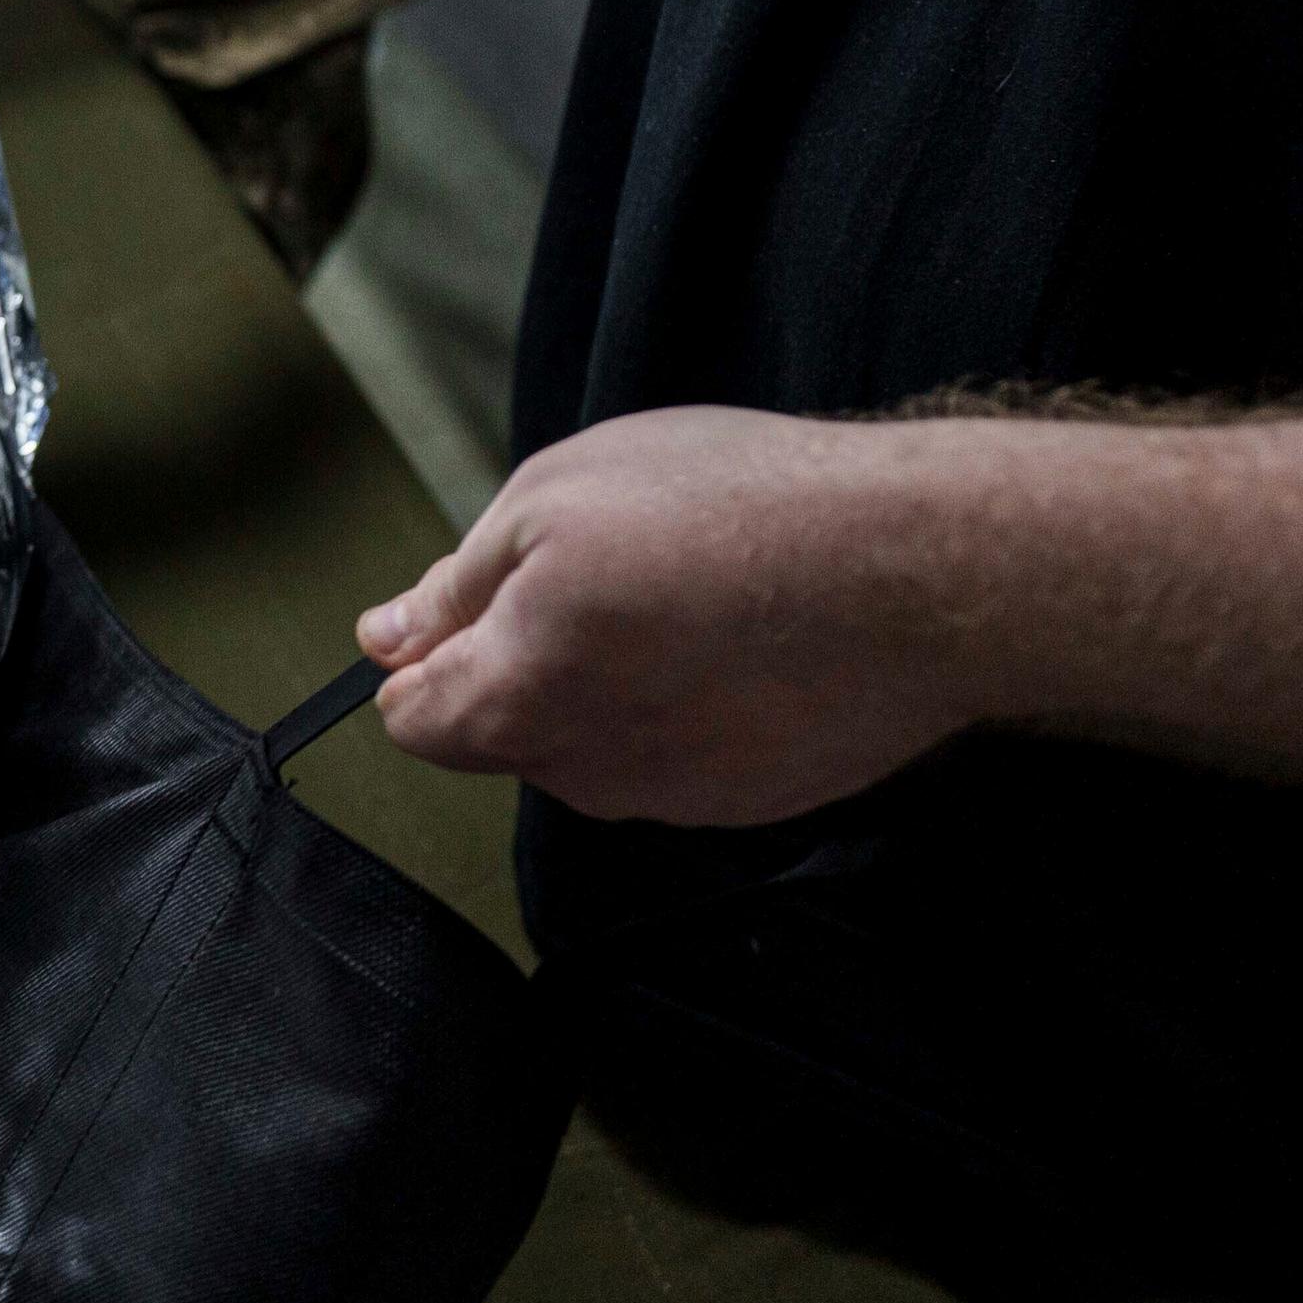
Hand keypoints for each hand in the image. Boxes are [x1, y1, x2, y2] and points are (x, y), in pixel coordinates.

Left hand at [357, 409, 992, 826]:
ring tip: (688, 590)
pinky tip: (747, 634)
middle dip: (523, 660)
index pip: (412, 721)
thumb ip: (455, 587)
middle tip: (603, 567)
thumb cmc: (728, 514)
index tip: (474, 597)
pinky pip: (686, 754)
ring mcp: (681, 799)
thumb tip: (386, 638)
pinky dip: (696, 702)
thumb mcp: (551, 503)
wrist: (916, 571)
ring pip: (599, 745)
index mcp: (516, 706)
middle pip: (506, 732)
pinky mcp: (760, 800)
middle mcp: (589, 778)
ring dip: (615, 680)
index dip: (424, 653)